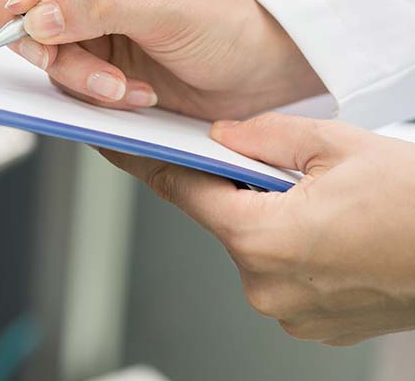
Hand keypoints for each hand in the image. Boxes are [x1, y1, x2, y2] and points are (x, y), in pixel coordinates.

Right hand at [0, 0, 324, 119]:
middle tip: (49, 54)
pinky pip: (46, 70)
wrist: (244, 79)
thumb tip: (38, 17)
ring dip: (64, 67)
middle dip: (19, 21)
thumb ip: (104, 7)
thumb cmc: (226, 26)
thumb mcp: (172, 9)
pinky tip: (123, 91)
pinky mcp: (71, 53)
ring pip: (21, 32)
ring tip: (118, 85)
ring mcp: (68, 13)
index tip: (43, 1)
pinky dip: (78, 87)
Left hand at [104, 112, 414, 345]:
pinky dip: (296, 251)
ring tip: (328, 205)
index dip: (151, 163)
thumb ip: (264, 137)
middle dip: (241, 189)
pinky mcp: (313, 326)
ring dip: (273, 221)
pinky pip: (283, 277)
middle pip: (223, 219)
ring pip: (255, 248)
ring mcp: (290, 312)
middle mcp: (266, 285)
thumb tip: (221, 136)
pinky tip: (334, 234)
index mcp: (262, 237)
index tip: (123, 148)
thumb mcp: (337, 146)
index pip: (183, 191)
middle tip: (286, 170)